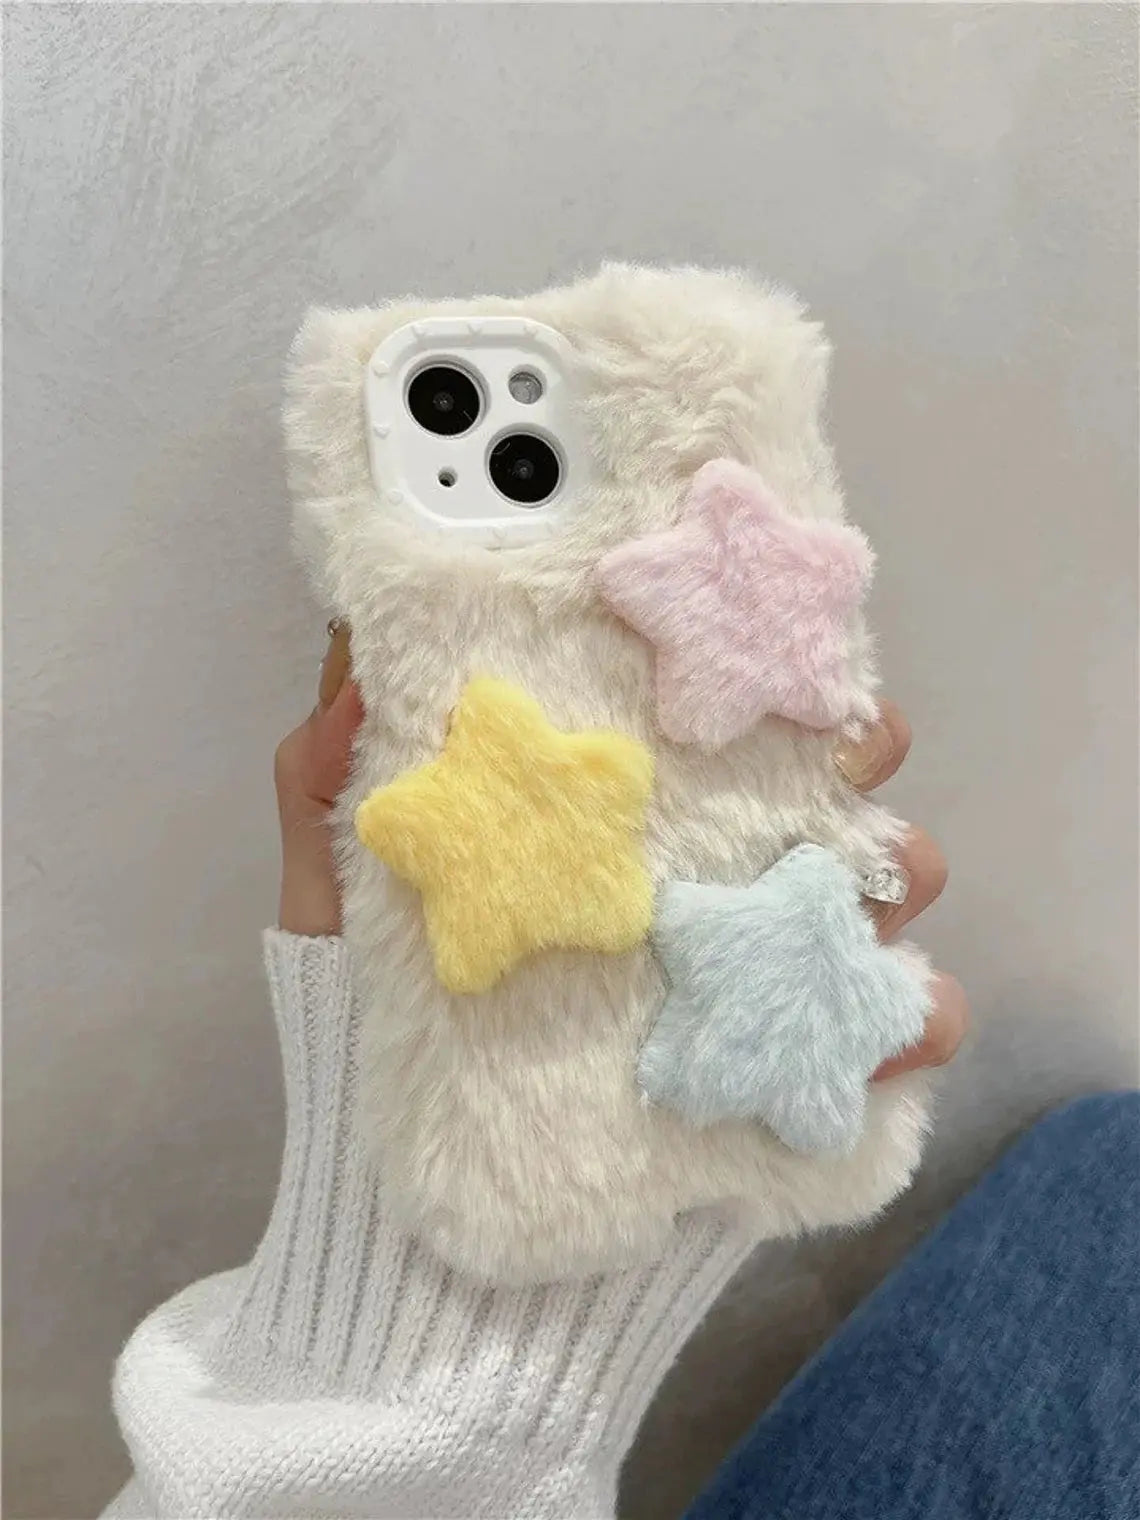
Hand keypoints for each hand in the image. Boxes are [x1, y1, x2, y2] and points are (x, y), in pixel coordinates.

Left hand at [274, 629, 967, 1077]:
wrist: (407, 1205)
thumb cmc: (371, 1025)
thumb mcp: (332, 899)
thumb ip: (324, 782)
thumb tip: (349, 659)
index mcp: (611, 824)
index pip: (703, 725)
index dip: (758, 676)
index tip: (778, 660)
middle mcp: (694, 883)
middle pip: (813, 788)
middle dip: (859, 764)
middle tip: (843, 779)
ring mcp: (740, 974)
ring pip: (871, 899)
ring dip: (897, 883)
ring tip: (869, 907)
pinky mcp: (769, 1069)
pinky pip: (874, 1040)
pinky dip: (913, 1025)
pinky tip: (895, 1029)